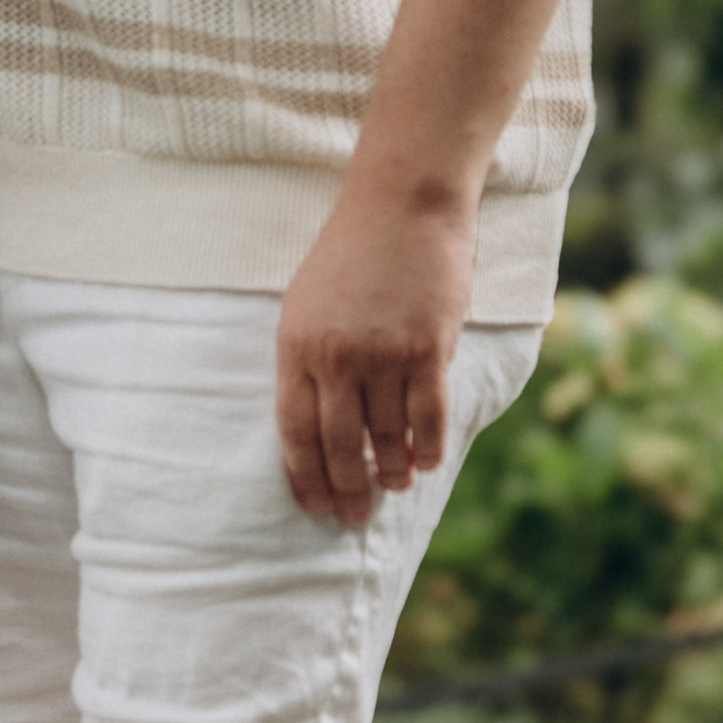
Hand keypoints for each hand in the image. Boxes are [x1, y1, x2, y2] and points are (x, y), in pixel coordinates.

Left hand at [275, 191, 475, 523]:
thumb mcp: (306, 304)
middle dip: (347, 489)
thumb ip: (308, 361)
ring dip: (392, 470)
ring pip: (387, 437)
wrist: (402, 206)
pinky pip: (427, 417)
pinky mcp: (427, 349)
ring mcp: (383, 355)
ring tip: (395, 485)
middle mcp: (336, 358)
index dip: (305, 477)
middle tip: (355, 515)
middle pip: (339, 445)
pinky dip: (428, 448)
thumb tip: (317, 424)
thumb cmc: (351, 255)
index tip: (315, 505)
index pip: (295, 432)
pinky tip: (426, 462)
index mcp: (296, 347)